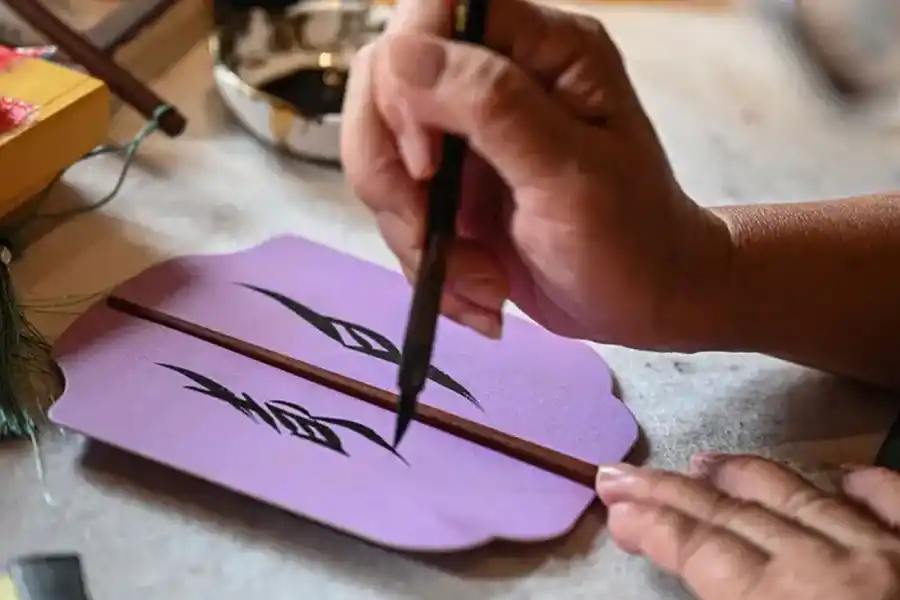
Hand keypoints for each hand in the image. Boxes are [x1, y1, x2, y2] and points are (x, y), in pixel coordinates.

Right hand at [341, 0, 732, 348]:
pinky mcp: (454, 183)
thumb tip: (403, 53)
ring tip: (478, 279)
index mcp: (543, 49)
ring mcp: (469, 133)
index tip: (426, 162)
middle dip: (391, 175)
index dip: (405, 80)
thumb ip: (492, 106)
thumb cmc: (631, 239)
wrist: (646, 302)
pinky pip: (400, 206)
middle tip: (430, 234)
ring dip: (413, 233)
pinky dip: (428, 259)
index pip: (433, 13)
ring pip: (382, 154)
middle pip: (385, 83)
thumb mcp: (570, 174)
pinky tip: (480, 287)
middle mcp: (497, 77)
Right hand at [596, 454, 899, 598]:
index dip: (652, 524)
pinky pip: (896, 504)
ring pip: (802, 495)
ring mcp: (891, 553)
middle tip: (624, 472)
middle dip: (671, 492)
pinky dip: (864, 485)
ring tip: (704, 462)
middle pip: (733, 515)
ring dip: (746, 476)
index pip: (700, 550)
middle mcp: (831, 564)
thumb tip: (703, 584)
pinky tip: (840, 476)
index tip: (615, 505)